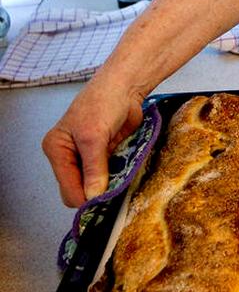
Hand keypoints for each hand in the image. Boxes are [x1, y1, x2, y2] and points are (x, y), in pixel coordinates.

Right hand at [42, 78, 144, 206]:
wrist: (126, 86)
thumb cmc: (103, 101)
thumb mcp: (94, 136)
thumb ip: (93, 168)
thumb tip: (93, 197)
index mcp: (57, 149)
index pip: (67, 187)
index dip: (84, 198)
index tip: (103, 205)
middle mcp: (69, 156)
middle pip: (79, 189)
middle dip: (96, 193)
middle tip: (115, 195)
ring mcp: (88, 157)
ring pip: (96, 185)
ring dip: (110, 186)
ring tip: (123, 185)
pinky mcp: (105, 155)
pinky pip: (110, 175)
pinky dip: (118, 178)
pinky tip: (127, 177)